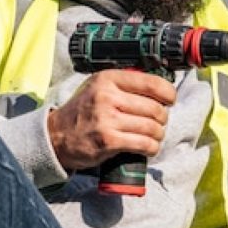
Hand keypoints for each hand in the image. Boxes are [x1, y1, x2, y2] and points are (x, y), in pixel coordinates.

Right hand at [47, 70, 175, 170]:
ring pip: (152, 127)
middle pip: (155, 108)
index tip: (170, 100)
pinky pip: (144, 144)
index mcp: (108, 79)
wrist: (56, 136)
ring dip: (158, 135)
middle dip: (163, 118)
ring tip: (154, 136)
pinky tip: (148, 148)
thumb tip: (160, 88)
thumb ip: (124, 84)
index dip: (168, 93)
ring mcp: (107, 119)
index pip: (151, 83)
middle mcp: (107, 97)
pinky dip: (152, 148)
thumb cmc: (83, 111)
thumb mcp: (99, 87)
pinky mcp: (108, 141)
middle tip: (159, 123)